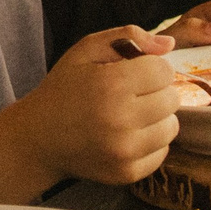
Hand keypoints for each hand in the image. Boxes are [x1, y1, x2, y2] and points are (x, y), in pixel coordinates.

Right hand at [18, 27, 181, 184]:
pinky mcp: (126, 173)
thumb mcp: (86, 50)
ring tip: (131, 115)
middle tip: (132, 95)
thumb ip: (128, 36)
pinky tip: (128, 136)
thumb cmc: (63, 89)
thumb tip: (169, 45)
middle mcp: (121, 120)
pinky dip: (151, 143)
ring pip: (171, 127)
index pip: (165, 71)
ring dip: (157, 118)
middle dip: (157, 92)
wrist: (37, 140)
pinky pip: (162, 153)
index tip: (134, 73)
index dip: (152, 68)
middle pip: (172, 99)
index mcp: (113, 85)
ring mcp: (124, 151)